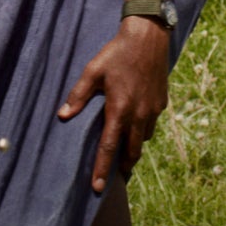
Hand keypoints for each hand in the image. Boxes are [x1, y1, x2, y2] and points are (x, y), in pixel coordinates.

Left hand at [57, 17, 169, 192]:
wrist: (148, 38)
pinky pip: (152, 125)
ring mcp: (153, 110)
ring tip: (124, 153)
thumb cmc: (117, 53)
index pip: (108, 147)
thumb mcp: (93, 72)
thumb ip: (78, 96)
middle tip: (114, 177)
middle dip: (122, 166)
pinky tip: (136, 126)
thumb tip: (63, 116)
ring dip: (133, 148)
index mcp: (119, 109)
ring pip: (143, 140)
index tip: (98, 187)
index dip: (102, 169)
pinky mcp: (162, 103)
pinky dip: (143, 131)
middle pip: (131, 152)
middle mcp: (139, 114)